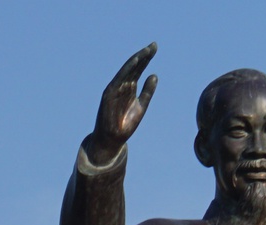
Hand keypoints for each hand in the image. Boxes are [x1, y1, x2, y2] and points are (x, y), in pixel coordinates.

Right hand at [86, 44, 158, 164]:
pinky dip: (127, 69)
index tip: (155, 48)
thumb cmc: (126, 123)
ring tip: (146, 51)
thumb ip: (147, 91)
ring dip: (137, 60)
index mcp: (129, 87)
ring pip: (127, 70)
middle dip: (144, 56)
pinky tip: (136, 61)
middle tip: (154, 45)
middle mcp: (122, 85)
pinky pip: (120, 78)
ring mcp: (115, 88)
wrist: (113, 138)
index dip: (146, 59)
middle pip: (134, 67)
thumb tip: (154, 75)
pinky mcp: (110, 93)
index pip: (139, 69)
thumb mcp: (141, 106)